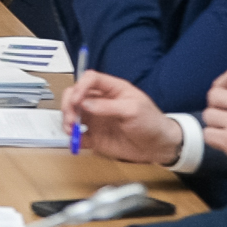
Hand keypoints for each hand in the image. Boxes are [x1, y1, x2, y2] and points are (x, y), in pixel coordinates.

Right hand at [62, 70, 182, 165]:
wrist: (160, 147)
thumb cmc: (151, 123)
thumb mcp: (133, 110)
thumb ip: (108, 107)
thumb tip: (84, 103)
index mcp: (112, 90)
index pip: (90, 79)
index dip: (80, 86)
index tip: (76, 100)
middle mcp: (100, 102)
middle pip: (75, 95)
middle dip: (68, 105)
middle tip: (71, 118)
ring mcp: (96, 119)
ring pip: (72, 114)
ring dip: (67, 120)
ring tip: (71, 131)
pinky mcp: (95, 136)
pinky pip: (79, 135)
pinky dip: (73, 138)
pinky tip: (75, 141)